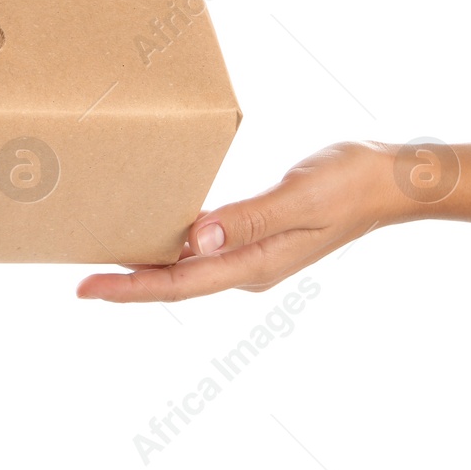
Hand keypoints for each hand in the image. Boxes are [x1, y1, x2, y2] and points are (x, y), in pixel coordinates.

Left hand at [77, 142, 407, 301]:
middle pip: (175, 282)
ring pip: (187, 268)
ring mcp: (253, 255)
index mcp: (255, 263)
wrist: (390, 181)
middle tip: (80, 282)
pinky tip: (153, 233)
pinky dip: (172, 246)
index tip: (88, 288)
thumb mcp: (298, 198)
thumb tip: (196, 241)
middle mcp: (248, 266)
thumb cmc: (348, 182)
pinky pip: (203, 249)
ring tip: (102, 260)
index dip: (131, 288)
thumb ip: (248, 220)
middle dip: (127, 284)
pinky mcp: (257, 236)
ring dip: (146, 267)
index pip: (180, 283)